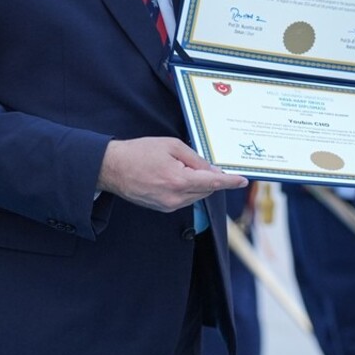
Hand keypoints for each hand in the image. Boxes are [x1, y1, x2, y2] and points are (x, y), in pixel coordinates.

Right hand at [97, 137, 246, 212]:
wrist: (112, 168)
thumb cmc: (140, 153)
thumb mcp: (172, 146)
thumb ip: (195, 159)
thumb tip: (212, 170)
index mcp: (179, 181)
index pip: (213, 183)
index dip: (230, 182)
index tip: (242, 181)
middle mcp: (175, 198)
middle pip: (206, 190)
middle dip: (209, 178)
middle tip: (199, 163)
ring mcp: (168, 206)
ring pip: (196, 196)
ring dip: (197, 184)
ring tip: (179, 167)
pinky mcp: (163, 208)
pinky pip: (184, 199)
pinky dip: (187, 189)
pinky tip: (174, 176)